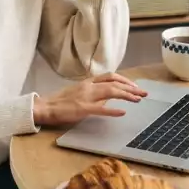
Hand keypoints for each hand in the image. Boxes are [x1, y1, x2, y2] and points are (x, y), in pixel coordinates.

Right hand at [33, 72, 147, 125]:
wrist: (45, 107)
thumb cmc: (61, 101)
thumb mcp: (79, 92)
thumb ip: (94, 92)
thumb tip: (110, 96)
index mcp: (88, 81)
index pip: (111, 76)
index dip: (125, 80)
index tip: (135, 86)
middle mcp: (88, 86)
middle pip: (114, 83)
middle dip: (131, 87)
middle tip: (143, 93)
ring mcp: (86, 97)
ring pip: (110, 92)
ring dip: (126, 95)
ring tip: (138, 100)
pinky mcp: (82, 109)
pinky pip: (100, 108)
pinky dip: (113, 110)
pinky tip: (122, 112)